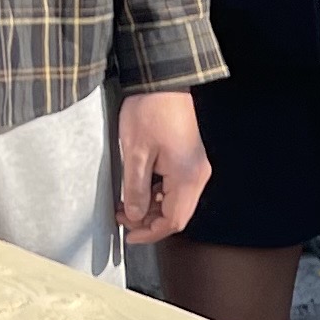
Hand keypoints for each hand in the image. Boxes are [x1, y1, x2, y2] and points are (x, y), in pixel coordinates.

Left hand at [116, 88, 209, 241]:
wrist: (163, 83)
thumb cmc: (150, 112)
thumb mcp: (135, 154)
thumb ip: (135, 189)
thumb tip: (134, 214)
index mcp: (187, 177)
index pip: (173, 221)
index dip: (150, 233)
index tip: (129, 236)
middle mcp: (197, 175)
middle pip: (177, 214)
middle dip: (149, 221)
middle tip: (123, 217)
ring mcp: (195, 167)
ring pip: (176, 202)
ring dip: (152, 208)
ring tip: (126, 204)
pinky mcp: (189, 159)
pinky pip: (176, 187)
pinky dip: (157, 195)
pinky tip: (139, 189)